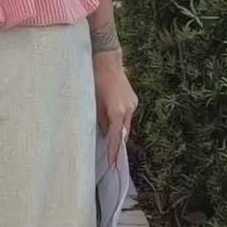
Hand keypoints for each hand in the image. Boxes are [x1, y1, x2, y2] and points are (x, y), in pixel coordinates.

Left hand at [94, 52, 136, 170]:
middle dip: (117, 145)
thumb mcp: (93, 103)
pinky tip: (113, 123)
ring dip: (118, 132)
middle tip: (111, 160)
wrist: (107, 60)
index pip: (116, 138)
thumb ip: (99, 120)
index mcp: (116, 112)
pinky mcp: (133, 100)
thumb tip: (104, 133)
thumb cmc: (95, 81)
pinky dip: (120, 121)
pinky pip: (127, 116)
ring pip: (126, 124)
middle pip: (123, 133)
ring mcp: (132, 104)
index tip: (112, 166)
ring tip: (111, 143)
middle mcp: (128, 109)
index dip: (114, 153)